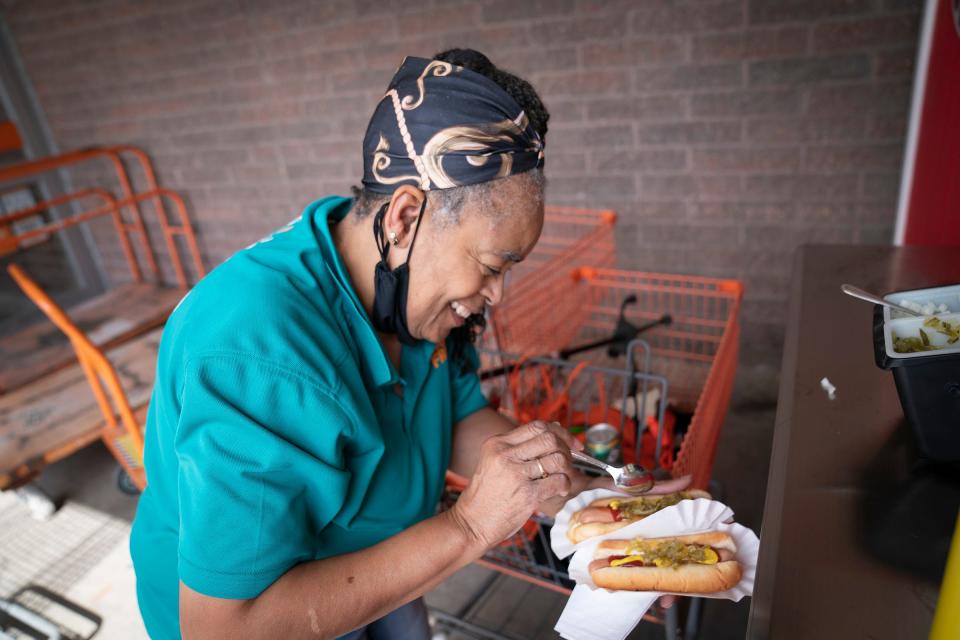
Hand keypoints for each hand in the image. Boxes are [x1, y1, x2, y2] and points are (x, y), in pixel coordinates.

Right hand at [451, 421, 578, 548]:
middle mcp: (505, 454)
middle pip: (549, 439)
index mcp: (497, 443)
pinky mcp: (527, 495)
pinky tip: (559, 491)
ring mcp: (516, 474)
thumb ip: (519, 447)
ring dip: (566, 469)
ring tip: (561, 478)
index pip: (536, 426)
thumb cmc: (486, 494)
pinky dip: (565, 485)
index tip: (570, 443)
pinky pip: (559, 481)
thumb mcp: (494, 461)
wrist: (471, 523)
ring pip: (557, 459)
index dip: (559, 432)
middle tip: (568, 462)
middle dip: (566, 449)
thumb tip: (555, 430)